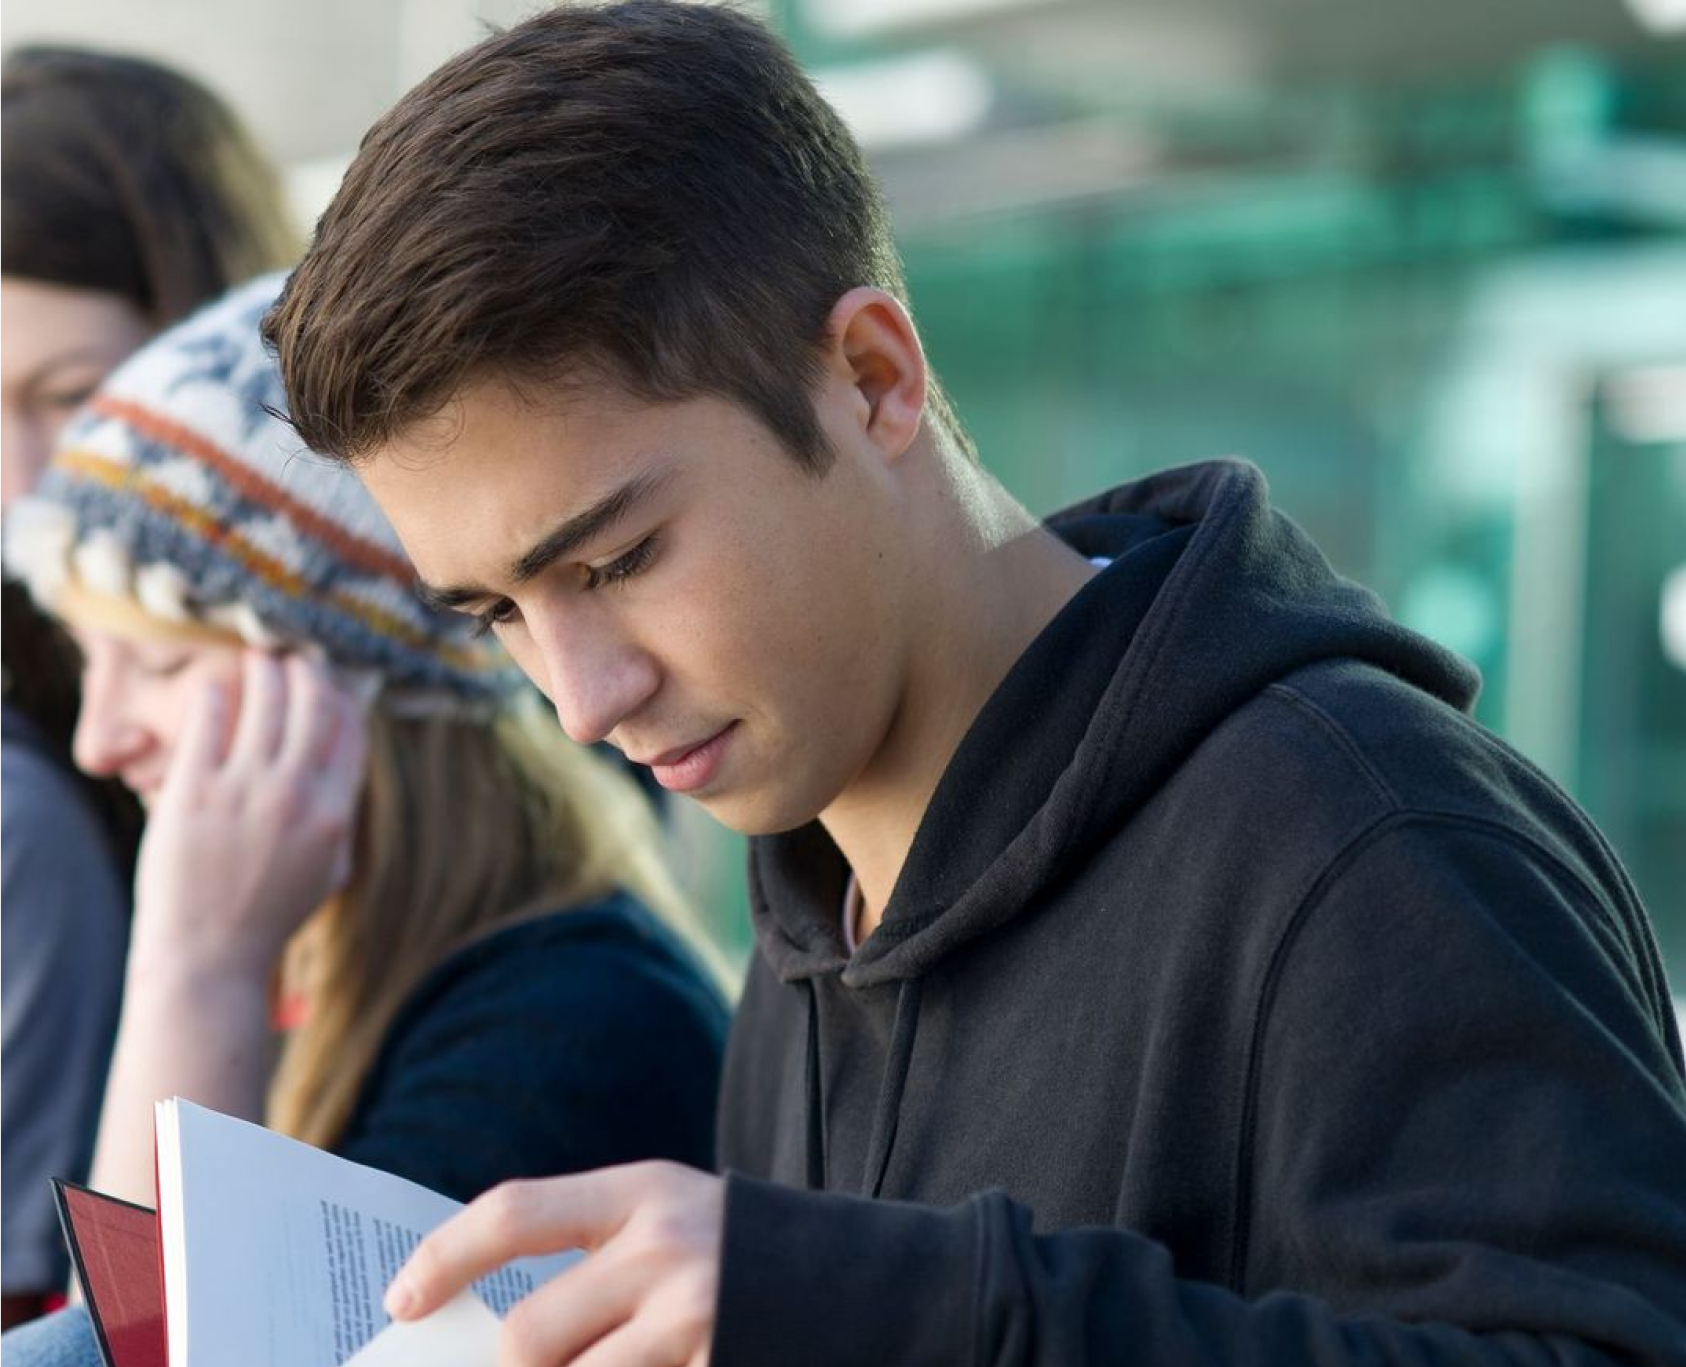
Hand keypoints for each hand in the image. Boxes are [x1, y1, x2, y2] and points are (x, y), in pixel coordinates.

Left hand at [131, 650, 366, 981]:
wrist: (209, 958)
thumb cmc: (268, 919)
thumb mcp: (328, 873)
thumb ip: (342, 823)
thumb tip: (347, 779)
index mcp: (334, 815)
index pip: (350, 734)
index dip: (344, 698)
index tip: (331, 683)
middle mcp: (296, 795)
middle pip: (312, 706)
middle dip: (307, 673)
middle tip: (294, 659)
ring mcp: (244, 792)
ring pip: (262, 703)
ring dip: (263, 671)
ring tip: (256, 659)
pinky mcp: (193, 793)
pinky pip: (207, 724)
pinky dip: (212, 696)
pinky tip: (210, 686)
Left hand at [386, 1163, 723, 1366]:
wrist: (866, 1284)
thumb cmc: (736, 1256)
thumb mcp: (668, 1222)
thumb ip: (588, 1259)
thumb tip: (487, 1337)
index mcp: (645, 1192)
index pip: (516, 1212)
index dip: (445, 1257)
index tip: (399, 1301)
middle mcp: (668, 1250)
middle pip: (528, 1338)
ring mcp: (697, 1319)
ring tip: (600, 1362)